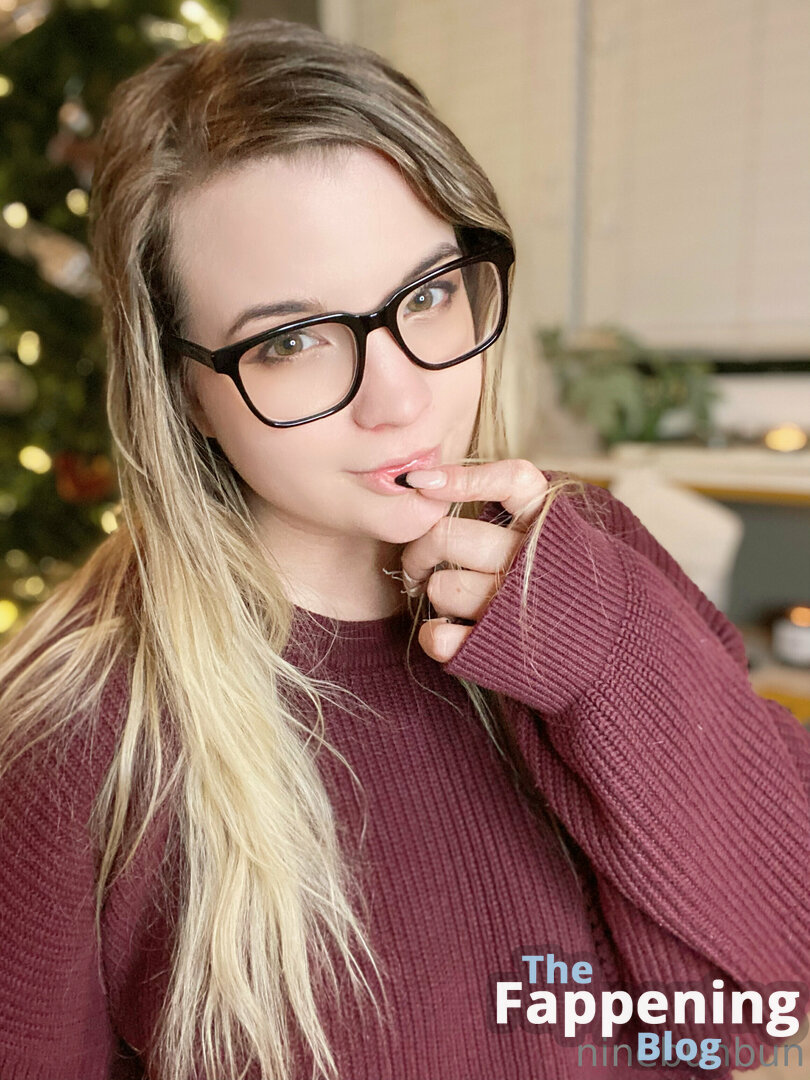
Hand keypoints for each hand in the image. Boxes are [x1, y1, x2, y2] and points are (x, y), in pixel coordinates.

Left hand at [399, 459, 549, 661]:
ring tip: (453, 598)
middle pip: (448, 537)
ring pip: (441, 587)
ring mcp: (513, 608)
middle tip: (420, 558)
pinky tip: (446, 628)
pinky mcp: (498, 650)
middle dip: (420, 548)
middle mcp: (533, 562)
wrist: (610, 645)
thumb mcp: (554, 531)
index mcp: (550, 524)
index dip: (464, 478)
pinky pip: (440, 637)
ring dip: (435, 593)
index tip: (422, 481)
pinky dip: (432, 634)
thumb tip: (425, 482)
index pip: (512, 481)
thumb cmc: (563, 579)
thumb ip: (507, 504)